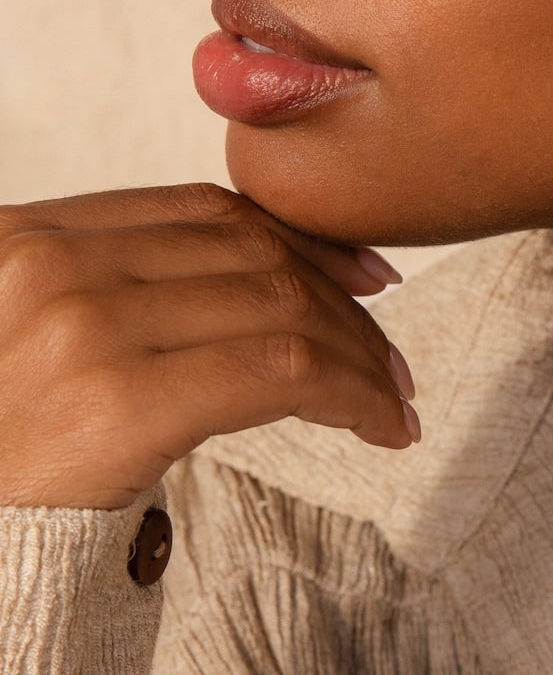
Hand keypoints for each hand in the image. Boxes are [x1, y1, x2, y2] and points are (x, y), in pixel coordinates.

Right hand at [0, 183, 418, 509]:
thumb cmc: (7, 462)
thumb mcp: (44, 346)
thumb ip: (125, 295)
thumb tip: (275, 276)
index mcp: (27, 237)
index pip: (209, 212)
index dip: (307, 240)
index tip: (367, 277)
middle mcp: (49, 266)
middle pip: (257, 257)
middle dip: (347, 308)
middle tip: (391, 361)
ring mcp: (83, 329)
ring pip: (284, 311)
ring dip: (362, 357)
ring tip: (393, 401)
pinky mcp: (118, 402)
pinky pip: (284, 373)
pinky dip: (355, 395)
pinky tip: (381, 427)